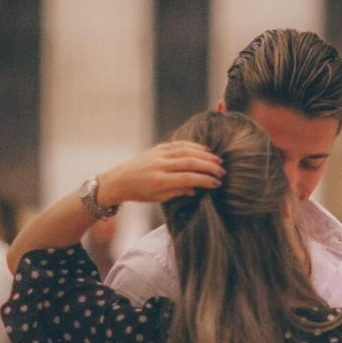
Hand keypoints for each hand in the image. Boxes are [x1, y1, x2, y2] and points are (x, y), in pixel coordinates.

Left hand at [99, 142, 224, 206]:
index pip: (187, 178)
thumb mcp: (158, 198)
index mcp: (159, 181)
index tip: (216, 183)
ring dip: (204, 155)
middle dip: (208, 166)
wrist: (119, 180)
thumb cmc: (139, 192)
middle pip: (190, 162)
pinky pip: (179, 144)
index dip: (204, 180)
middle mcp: (160, 165)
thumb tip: (196, 188)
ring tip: (217, 161)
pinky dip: (193, 146)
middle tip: (222, 171)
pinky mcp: (158, 147)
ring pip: (186, 150)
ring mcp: (159, 154)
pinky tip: (204, 150)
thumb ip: (178, 192)